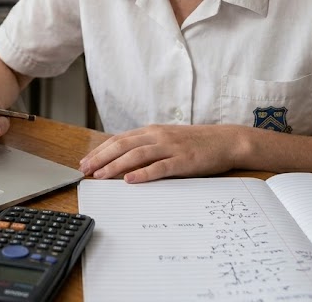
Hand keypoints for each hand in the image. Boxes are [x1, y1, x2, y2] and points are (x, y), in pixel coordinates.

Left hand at [79, 124, 244, 182]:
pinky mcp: (183, 160)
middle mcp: (158, 136)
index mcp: (152, 131)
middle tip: (85, 170)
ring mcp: (171, 147)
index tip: (85, 161)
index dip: (100, 150)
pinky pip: (160, 167)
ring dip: (116, 165)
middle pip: (123, 145)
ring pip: (137, 154)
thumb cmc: (196, 144)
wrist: (226, 141)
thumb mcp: (168, 141)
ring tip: (100, 175)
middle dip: (101, 157)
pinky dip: (143, 173)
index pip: (119, 139)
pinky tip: (130, 180)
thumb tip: (123, 162)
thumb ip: (148, 147)